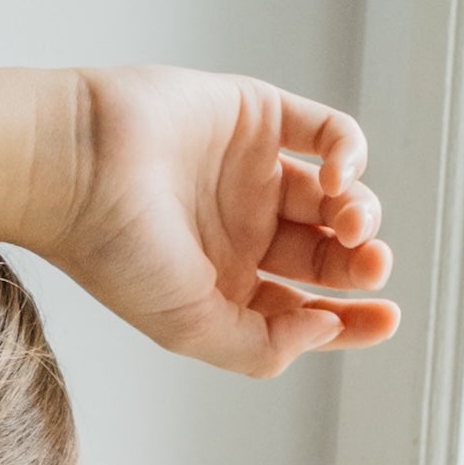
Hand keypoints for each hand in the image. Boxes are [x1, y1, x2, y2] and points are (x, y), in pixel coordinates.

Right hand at [36, 66, 395, 376]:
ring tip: (350, 223)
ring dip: (360, 212)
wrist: (77, 168)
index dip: (351, 320)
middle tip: (371, 265)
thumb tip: (326, 326)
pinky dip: (349, 153)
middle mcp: (241, 233)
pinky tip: (338, 176)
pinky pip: (328, 132)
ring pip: (336, 196)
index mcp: (222, 287)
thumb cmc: (114, 252)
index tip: (386, 319)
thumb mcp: (186, 328)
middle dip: (360, 263)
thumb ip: (259, 346)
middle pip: (328, 253)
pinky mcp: (259, 118)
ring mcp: (252, 174)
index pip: (304, 308)